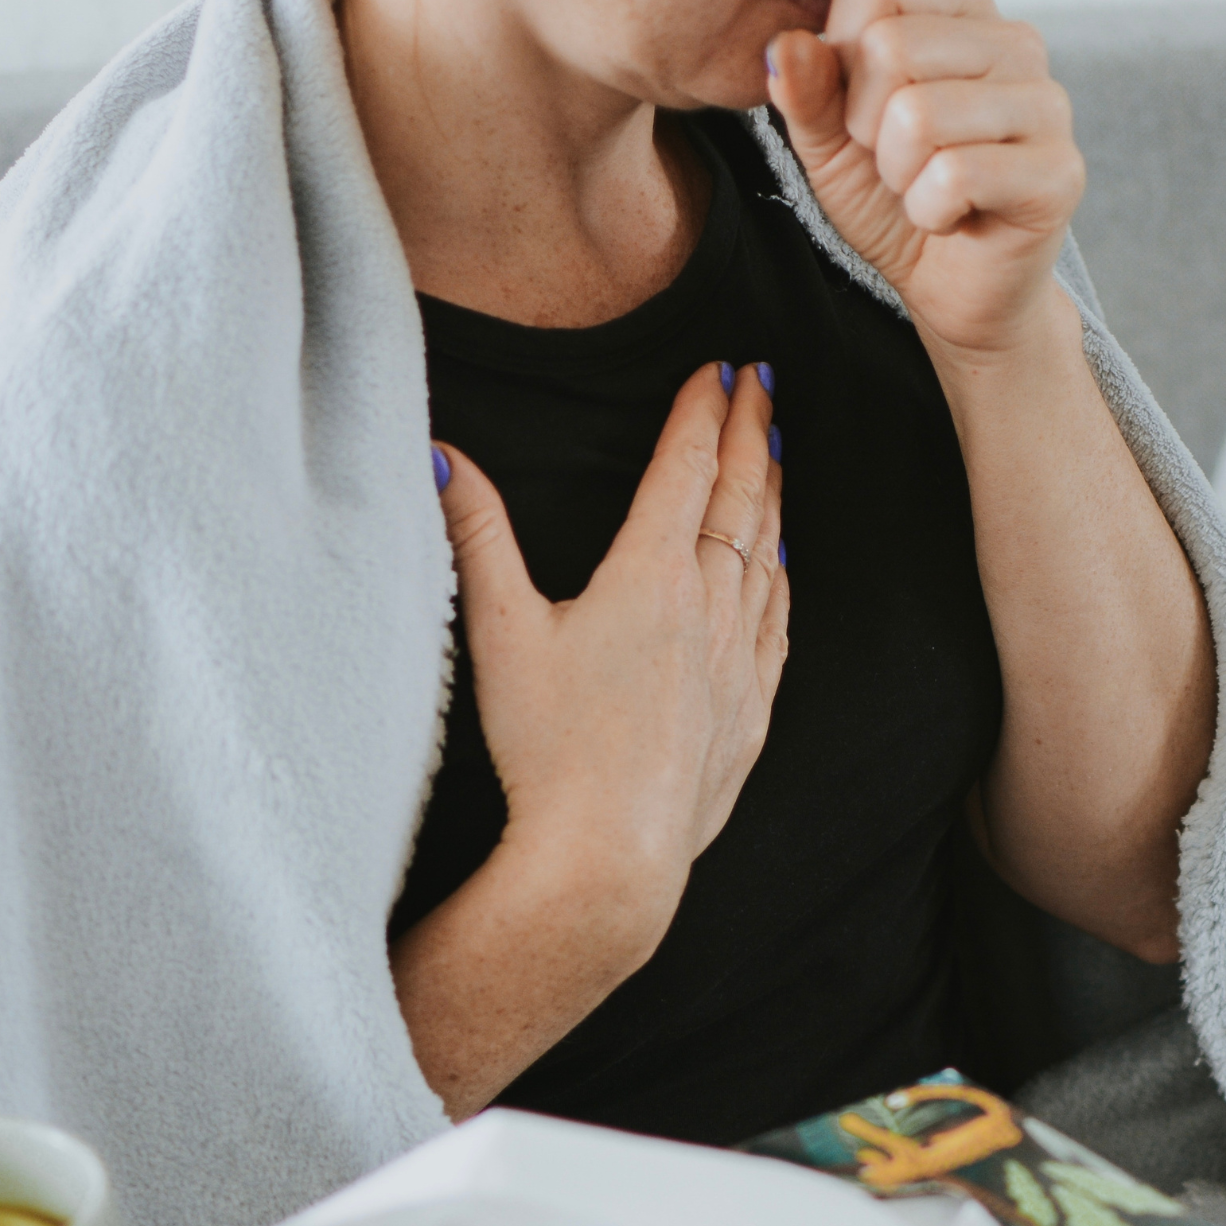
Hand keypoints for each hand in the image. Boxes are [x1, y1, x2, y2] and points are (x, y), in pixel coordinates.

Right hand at [437, 360, 787, 944]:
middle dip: (749, 434)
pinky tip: (782, 567)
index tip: (718, 368)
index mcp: (649, 577)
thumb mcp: (499, 633)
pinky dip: (782, 579)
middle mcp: (709, 610)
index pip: (686, 470)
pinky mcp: (752, 713)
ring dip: (772, 498)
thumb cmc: (549, 751)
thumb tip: (442, 455)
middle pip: (740, 501)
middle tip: (762, 384)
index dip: (701, 412)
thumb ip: (476, 537)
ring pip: (768, 558)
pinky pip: (779, 625)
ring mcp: (740, 663)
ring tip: (776, 454)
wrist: (610, 857)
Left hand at [767, 0, 1083, 362]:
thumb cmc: (897, 205)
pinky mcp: (1057, 171)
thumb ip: (806, 91)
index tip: (869, 114)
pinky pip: (954, 177)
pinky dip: (930, 213)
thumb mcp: (831, 143)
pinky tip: (954, 219)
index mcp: (961, 8)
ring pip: (919, 115)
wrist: (954, 292)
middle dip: (869, 128)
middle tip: (900, 164)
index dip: (844, 61)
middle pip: (890, 45)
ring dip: (900, 177)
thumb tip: (785, 48)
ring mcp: (1046, 103)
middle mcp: (1014, 40)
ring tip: (927, 191)